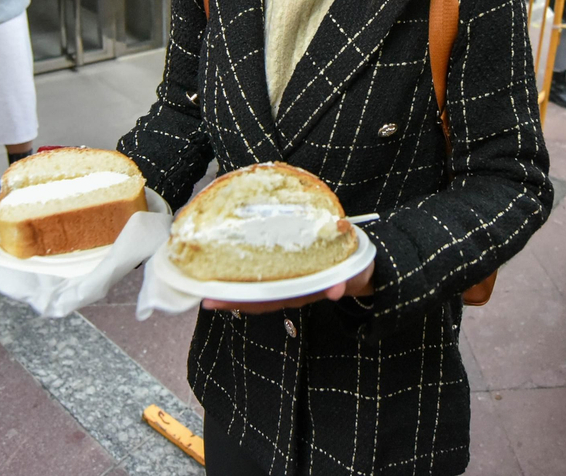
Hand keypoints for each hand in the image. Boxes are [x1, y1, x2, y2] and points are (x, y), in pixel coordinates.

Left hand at [203, 260, 375, 314]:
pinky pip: (264, 275)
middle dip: (229, 298)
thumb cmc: (355, 268)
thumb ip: (345, 282)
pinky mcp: (289, 270)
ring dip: (232, 287)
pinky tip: (227, 265)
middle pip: (255, 297)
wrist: (363, 267)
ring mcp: (289, 282)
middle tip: (202, 294)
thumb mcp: (354, 274)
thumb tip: (335, 291)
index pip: (267, 299)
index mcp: (303, 292)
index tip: (215, 300)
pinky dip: (245, 273)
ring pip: (256, 288)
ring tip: (206, 281)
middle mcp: (291, 291)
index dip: (241, 300)